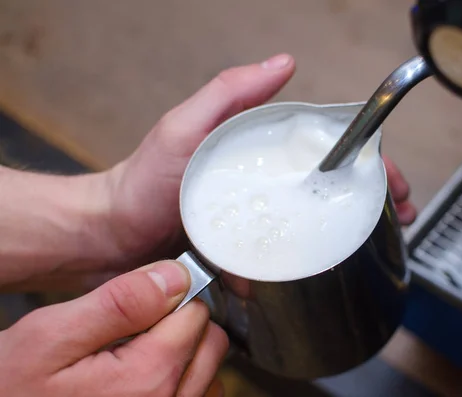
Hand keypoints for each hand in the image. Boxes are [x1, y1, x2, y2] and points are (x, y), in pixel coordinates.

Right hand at [0, 260, 227, 395]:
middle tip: (139, 325)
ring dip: (186, 354)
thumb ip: (121, 303)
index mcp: (148, 377)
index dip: (174, 296)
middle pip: (211, 342)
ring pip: (210, 372)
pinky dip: (183, 382)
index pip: (198, 313)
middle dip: (184, 323)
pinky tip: (145, 377)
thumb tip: (176, 275)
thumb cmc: (12, 391)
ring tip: (139, 353)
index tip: (146, 299)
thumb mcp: (51, 336)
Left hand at [103, 53, 415, 268]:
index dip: (365, 161)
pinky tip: (334, 270)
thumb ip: (228, 93)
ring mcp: (260, 219)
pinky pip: (288, 258)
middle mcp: (265, 184)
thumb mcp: (185, 128)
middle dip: (371, 200)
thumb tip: (282, 63)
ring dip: (353, 233)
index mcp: (260, 152)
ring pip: (317, 224)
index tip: (390, 177)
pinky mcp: (249, 253)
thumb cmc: (144, 180)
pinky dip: (314, 264)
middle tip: (397, 216)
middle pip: (331, 188)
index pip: (326, 149)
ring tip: (377, 245)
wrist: (115, 237)